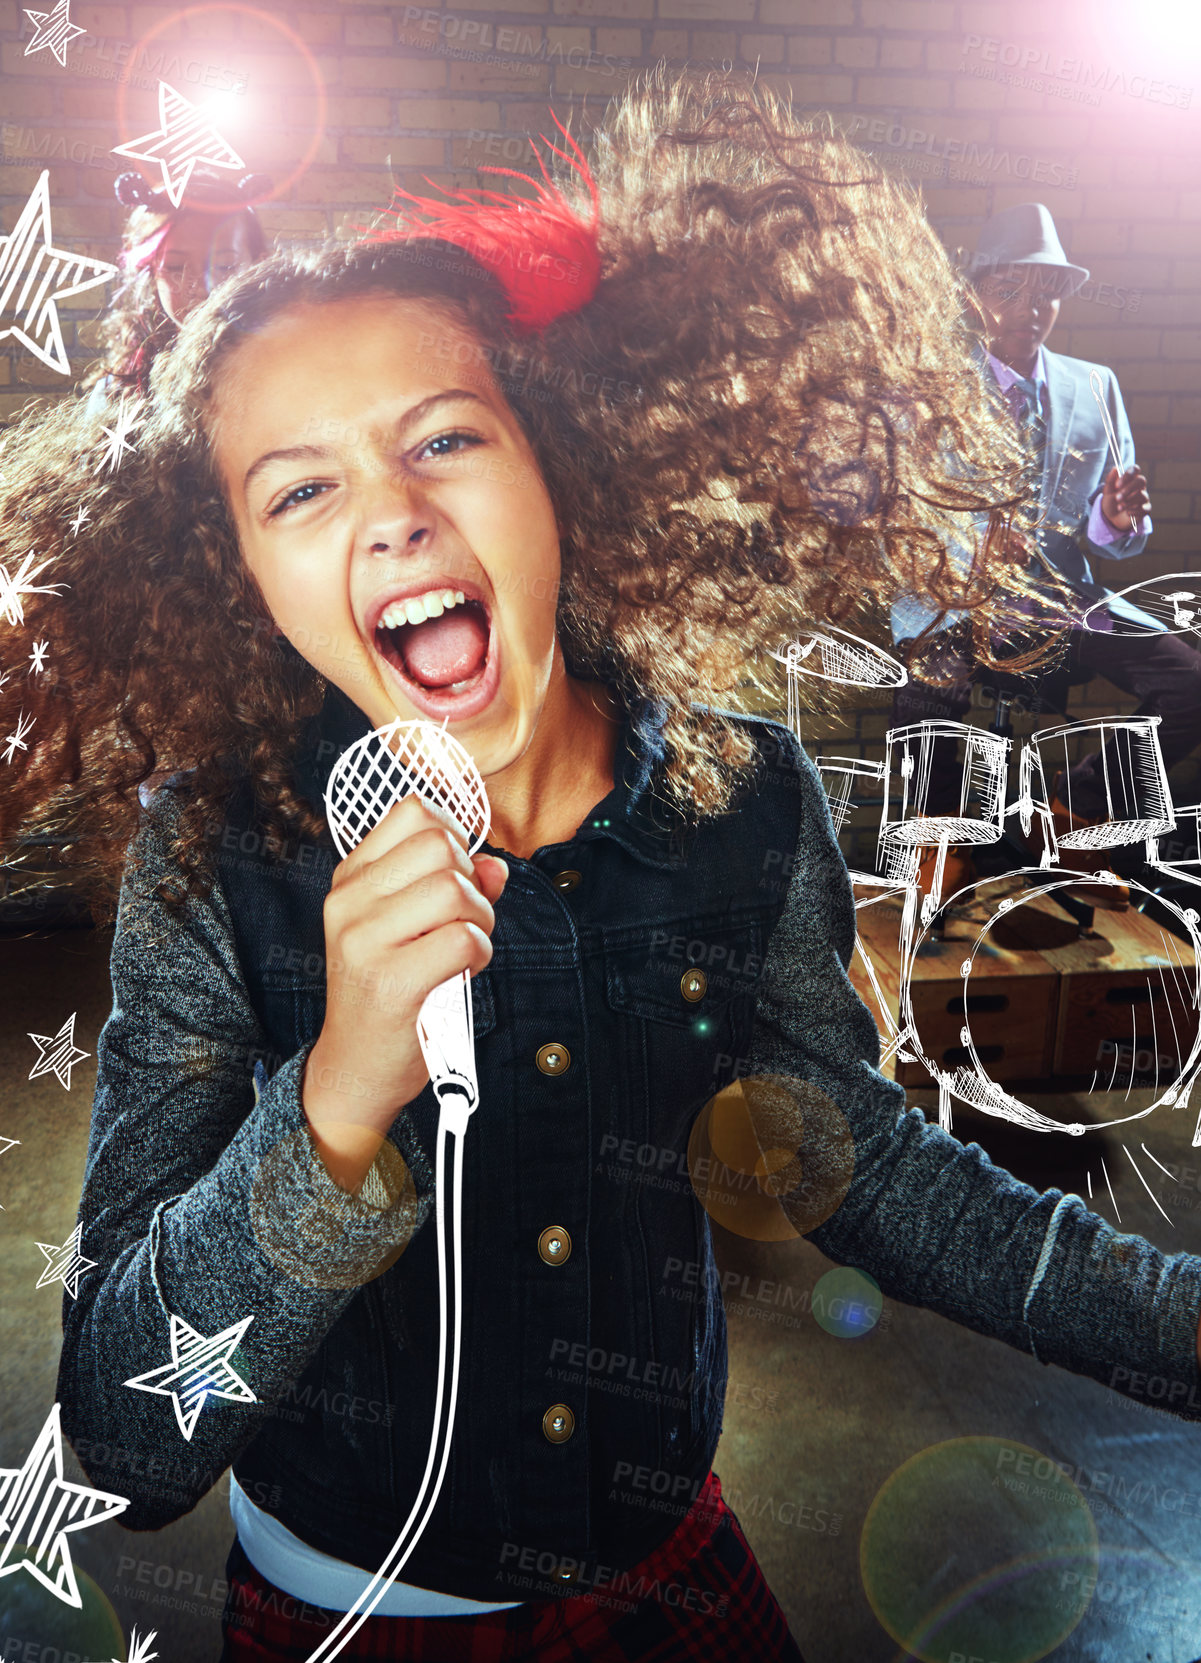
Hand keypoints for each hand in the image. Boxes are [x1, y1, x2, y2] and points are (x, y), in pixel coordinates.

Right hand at [302, 797, 507, 1189]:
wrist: (356, 1066)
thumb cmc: (391, 992)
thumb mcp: (412, 928)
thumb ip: (454, 886)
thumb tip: (496, 864)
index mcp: (351, 879)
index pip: (414, 812)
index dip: (455, 840)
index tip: (454, 879)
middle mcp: (349, 901)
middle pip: (440, 845)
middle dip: (472, 881)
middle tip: (464, 922)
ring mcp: (364, 939)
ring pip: (454, 890)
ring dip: (480, 920)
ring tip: (464, 950)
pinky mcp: (390, 980)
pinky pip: (463, 939)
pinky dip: (479, 954)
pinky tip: (461, 974)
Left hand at [1100, 465, 1150, 532]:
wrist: (1112, 518)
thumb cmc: (1111, 501)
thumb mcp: (1107, 491)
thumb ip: (1110, 480)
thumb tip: (1115, 468)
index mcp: (1130, 479)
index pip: (1135, 469)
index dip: (1128, 475)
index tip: (1117, 485)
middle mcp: (1140, 486)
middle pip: (1141, 480)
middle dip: (1129, 489)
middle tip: (1117, 498)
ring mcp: (1144, 497)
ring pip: (1142, 496)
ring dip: (1128, 502)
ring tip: (1118, 508)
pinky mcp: (1146, 509)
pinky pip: (1145, 508)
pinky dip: (1134, 511)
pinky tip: (1127, 513)